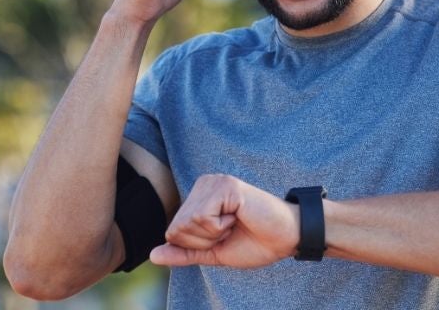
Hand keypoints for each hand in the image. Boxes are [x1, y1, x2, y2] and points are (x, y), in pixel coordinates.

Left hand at [149, 174, 299, 268]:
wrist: (286, 238)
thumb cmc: (254, 242)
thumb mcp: (213, 252)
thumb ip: (184, 253)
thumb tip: (152, 256)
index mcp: (198, 198)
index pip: (172, 232)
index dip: (197, 245)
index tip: (223, 236)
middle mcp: (203, 185)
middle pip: (177, 228)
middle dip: (203, 241)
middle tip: (231, 230)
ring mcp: (214, 182)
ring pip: (188, 223)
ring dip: (213, 234)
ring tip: (235, 222)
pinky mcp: (225, 185)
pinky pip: (202, 217)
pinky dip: (220, 227)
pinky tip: (238, 216)